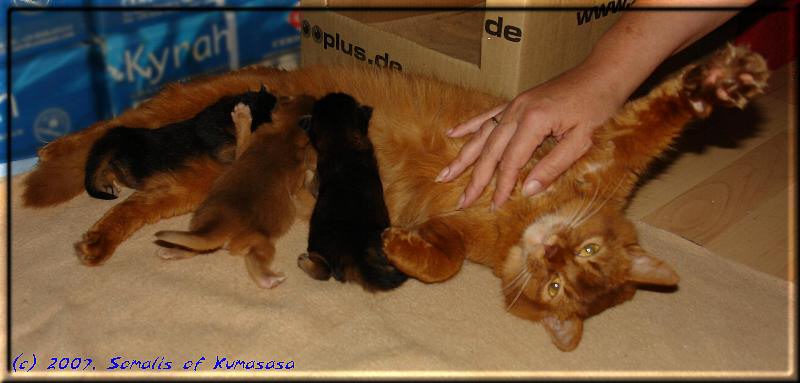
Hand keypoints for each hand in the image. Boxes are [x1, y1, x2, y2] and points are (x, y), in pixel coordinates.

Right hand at [435, 64, 624, 209]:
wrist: (602, 72)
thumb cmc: (598, 105)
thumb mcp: (583, 140)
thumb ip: (554, 165)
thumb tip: (527, 190)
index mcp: (534, 121)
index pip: (511, 162)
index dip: (501, 186)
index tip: (494, 206)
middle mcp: (517, 111)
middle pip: (490, 151)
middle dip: (475, 179)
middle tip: (461, 201)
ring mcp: (514, 104)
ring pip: (483, 135)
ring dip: (463, 157)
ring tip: (445, 175)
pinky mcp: (517, 101)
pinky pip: (487, 115)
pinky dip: (469, 126)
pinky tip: (452, 133)